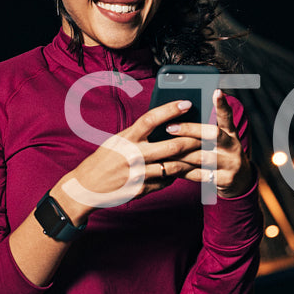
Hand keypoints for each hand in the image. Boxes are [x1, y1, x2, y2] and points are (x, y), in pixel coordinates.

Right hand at [52, 98, 203, 221]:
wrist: (86, 187)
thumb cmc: (105, 159)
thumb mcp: (118, 141)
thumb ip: (139, 134)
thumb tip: (164, 124)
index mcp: (126, 138)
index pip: (151, 119)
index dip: (170, 110)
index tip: (187, 103)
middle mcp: (133, 155)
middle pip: (171, 146)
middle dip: (193, 140)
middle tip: (208, 136)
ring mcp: (138, 174)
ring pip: (174, 167)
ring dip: (191, 161)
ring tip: (204, 156)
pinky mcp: (141, 189)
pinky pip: (166, 182)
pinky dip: (176, 176)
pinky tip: (185, 172)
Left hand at [162, 89, 253, 197]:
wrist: (239, 180)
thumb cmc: (221, 153)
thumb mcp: (220, 138)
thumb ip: (205, 128)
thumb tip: (179, 112)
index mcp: (230, 132)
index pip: (227, 116)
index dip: (222, 104)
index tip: (216, 91)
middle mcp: (232, 146)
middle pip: (213, 134)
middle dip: (190, 130)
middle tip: (169, 127)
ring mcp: (230, 164)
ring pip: (201, 156)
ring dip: (179, 152)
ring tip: (162, 147)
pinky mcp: (223, 179)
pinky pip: (198, 174)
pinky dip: (182, 170)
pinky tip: (168, 165)